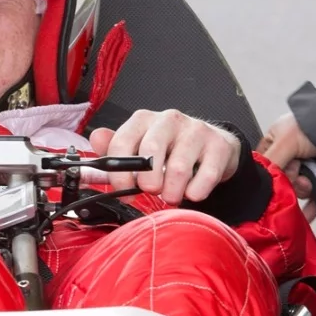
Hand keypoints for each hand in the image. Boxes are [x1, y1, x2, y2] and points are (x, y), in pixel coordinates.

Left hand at [87, 109, 240, 204]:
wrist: (214, 146)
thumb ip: (115, 147)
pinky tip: (192, 192)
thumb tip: (96, 139)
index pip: (122, 142)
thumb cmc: (171, 149)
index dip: (119, 174)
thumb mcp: (140, 146)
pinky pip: (206, 176)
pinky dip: (196, 192)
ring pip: (179, 169)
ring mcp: (196, 130)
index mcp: (144, 119)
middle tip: (152, 192)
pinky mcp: (219, 145)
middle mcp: (169, 119)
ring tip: (172, 196)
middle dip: (148, 182)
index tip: (124, 191)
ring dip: (173, 192)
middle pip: (150, 152)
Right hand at [261, 112, 315, 219]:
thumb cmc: (314, 127)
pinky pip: (312, 196)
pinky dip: (310, 205)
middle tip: (300, 178)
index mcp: (274, 142)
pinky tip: (307, 216)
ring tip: (311, 184)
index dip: (270, 176)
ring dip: (302, 190)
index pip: (264, 167)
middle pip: (280, 180)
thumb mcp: (285, 142)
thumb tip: (260, 182)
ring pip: (296, 189)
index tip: (280, 175)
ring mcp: (306, 167)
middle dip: (290, 183)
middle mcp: (288, 155)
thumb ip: (270, 162)